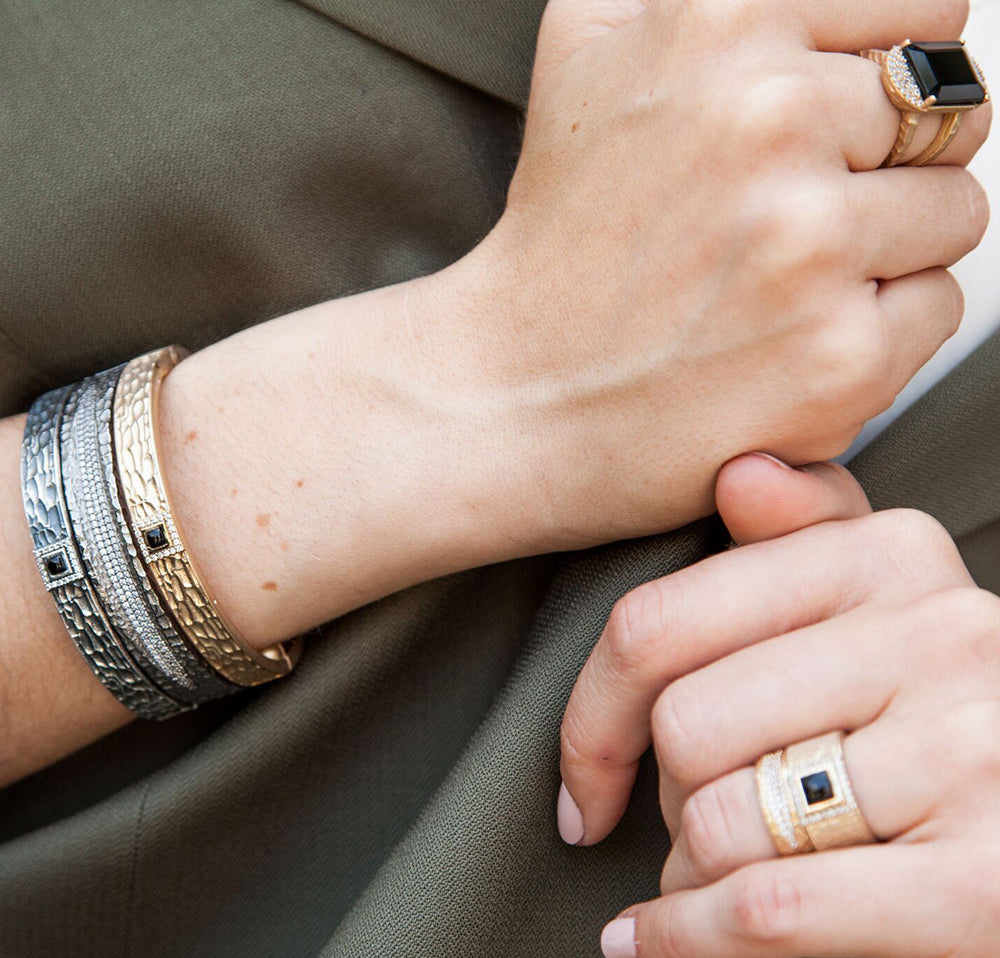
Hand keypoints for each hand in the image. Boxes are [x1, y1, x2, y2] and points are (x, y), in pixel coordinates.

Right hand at [440, 0, 990, 549]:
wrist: (518, 390)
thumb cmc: (561, 236)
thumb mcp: (588, 48)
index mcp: (720, 23)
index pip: (923, 9)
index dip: (881, 78)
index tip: (836, 127)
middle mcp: (770, 121)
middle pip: (950, 113)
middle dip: (884, 165)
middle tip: (786, 219)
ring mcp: (809, 244)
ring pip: (953, 212)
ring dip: (887, 249)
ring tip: (781, 283)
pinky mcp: (839, 358)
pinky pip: (935, 307)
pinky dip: (881, 326)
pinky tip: (789, 338)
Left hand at [556, 453, 999, 957]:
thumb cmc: (930, 736)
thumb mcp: (877, 618)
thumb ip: (808, 539)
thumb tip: (740, 469)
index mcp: (895, 557)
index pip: (661, 622)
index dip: (595, 713)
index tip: (588, 771)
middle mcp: (946, 637)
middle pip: (686, 723)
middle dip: (665, 801)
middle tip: (693, 830)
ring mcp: (972, 758)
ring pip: (718, 816)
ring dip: (685, 877)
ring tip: (709, 884)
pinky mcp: (979, 891)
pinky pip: (761, 909)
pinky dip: (688, 944)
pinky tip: (665, 956)